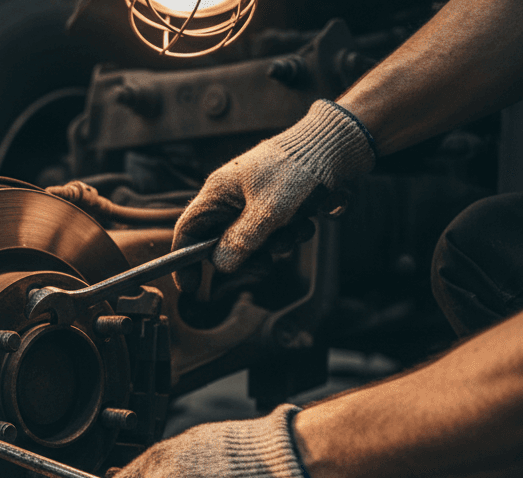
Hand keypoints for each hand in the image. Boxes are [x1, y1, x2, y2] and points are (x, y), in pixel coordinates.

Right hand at [171, 100, 374, 290]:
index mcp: (218, 191)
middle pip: (222, 241)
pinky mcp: (276, 202)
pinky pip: (273, 230)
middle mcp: (231, 195)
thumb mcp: (269, 211)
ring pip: (252, 239)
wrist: (337, 144)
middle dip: (247, 255)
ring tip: (295, 232)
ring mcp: (253, 199)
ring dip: (275, 244)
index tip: (192, 287)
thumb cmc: (299, 170)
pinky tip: (306, 222)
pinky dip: (289, 233)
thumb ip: (241, 241)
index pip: (188, 229)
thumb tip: (220, 265)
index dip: (185, 260)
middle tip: (266, 264)